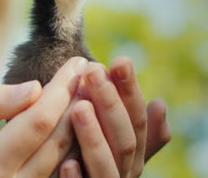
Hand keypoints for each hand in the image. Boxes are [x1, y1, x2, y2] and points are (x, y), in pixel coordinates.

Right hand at [0, 57, 87, 177]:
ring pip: (67, 155)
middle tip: (93, 71)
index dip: (61, 90)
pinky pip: (63, 168)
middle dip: (79, 100)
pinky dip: (75, 139)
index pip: (38, 121)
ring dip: (82, 119)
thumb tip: (33, 88)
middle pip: (59, 139)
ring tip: (92, 89)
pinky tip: (79, 116)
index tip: (76, 63)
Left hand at [59, 57, 171, 176]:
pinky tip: (67, 163)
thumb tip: (160, 104)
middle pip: (124, 140)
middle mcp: (124, 172)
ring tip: (79, 108)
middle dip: (110, 104)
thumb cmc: (95, 164)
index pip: (136, 120)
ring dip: (94, 138)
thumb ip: (136, 129)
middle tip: (94, 73)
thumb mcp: (116, 144)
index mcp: (131, 155)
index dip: (129, 92)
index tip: (118, 61)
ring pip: (106, 167)